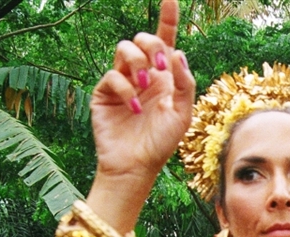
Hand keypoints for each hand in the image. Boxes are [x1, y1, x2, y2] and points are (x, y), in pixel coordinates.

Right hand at [86, 0, 195, 230]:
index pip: (165, 40)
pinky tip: (134, 107)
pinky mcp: (104, 93)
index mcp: (164, 77)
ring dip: (137, 63)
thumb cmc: (161, 143)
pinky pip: (112, 75)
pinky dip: (126, 88)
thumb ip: (184, 83)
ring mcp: (122, 82)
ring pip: (124, 50)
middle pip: (143, 39)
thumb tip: (178, 52)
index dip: (167, 17)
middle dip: (151, 47)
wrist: (137, 166)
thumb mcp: (182, 114)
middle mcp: (143, 75)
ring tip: (145, 88)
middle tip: (159, 69)